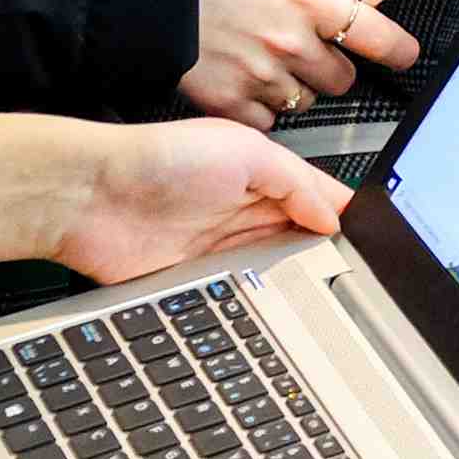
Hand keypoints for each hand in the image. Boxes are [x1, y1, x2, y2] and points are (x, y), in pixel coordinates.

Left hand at [0, 112, 346, 279]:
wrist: (88, 198)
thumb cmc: (156, 159)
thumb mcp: (246, 151)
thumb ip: (296, 181)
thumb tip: (332, 215)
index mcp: (260, 171)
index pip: (315, 195)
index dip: (342, 215)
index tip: (371, 239)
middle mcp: (241, 208)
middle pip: (298, 237)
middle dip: (322, 253)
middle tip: (352, 273)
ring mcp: (218, 245)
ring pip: (271, 269)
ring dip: (289, 278)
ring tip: (317, 291)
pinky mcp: (194, 278)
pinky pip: (235, 293)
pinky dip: (253, 300)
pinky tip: (270, 306)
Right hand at [190, 0, 427, 121]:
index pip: (377, 35)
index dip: (398, 49)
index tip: (404, 54)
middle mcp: (291, 42)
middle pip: (343, 76)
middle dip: (332, 63)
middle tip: (308, 47)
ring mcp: (260, 75)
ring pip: (306, 101)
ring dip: (298, 88)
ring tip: (269, 63)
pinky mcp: (227, 101)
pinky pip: (267, 122)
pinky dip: (262, 110)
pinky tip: (245, 84)